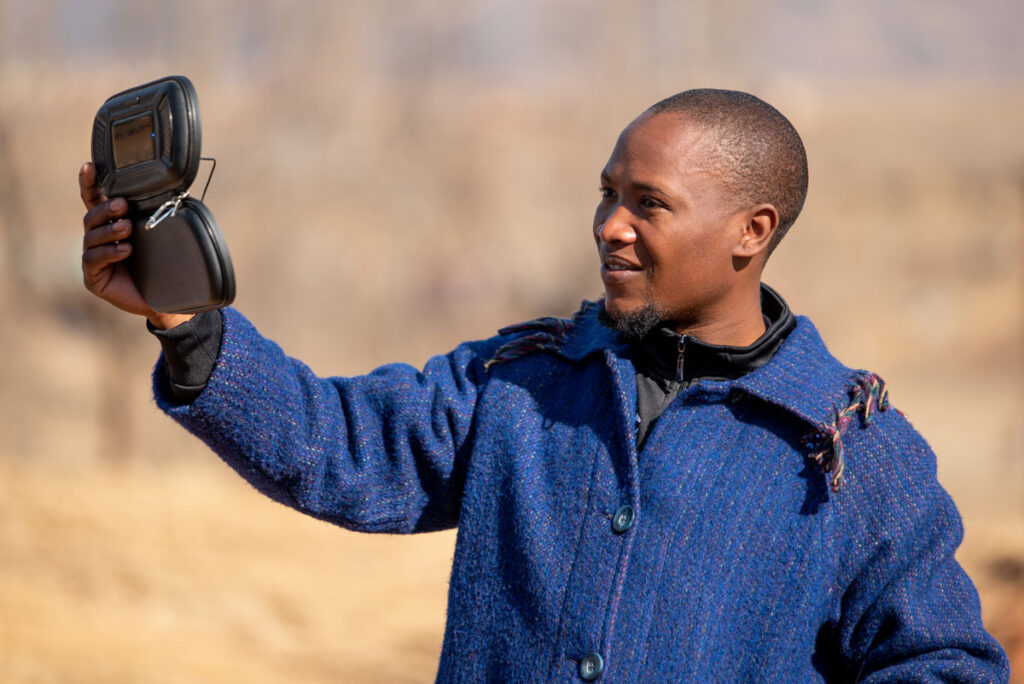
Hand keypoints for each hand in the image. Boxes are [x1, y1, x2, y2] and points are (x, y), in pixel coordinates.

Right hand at [79, 162, 191, 328]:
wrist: (166, 300)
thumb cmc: (162, 264)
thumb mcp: (161, 235)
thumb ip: (158, 214)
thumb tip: (174, 189)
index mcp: (111, 224)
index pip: (95, 200)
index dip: (89, 183)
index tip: (88, 166)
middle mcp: (98, 238)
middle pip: (91, 215)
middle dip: (106, 209)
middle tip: (122, 206)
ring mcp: (93, 258)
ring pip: (91, 236)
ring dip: (109, 229)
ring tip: (127, 228)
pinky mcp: (93, 277)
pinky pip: (93, 259)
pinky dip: (109, 252)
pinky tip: (124, 250)